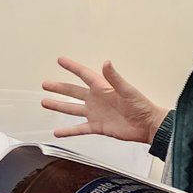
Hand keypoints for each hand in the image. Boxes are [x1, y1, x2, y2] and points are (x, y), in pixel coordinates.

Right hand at [42, 58, 162, 145]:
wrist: (147, 126)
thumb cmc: (142, 106)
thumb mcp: (128, 90)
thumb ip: (115, 78)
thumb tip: (106, 63)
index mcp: (102, 88)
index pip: (84, 75)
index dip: (72, 67)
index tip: (60, 60)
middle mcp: (96, 99)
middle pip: (73, 91)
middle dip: (59, 87)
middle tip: (45, 84)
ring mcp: (95, 113)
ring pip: (72, 109)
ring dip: (58, 106)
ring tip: (45, 103)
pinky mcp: (97, 127)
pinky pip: (79, 129)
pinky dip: (68, 131)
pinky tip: (57, 132)